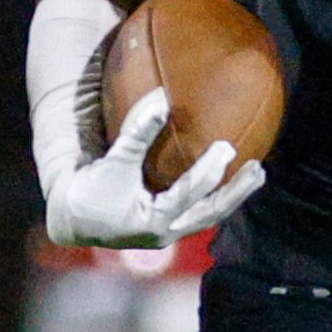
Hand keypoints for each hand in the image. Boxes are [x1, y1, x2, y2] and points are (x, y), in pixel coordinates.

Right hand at [44, 88, 265, 248]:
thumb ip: (138, 133)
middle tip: (257, 168)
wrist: (74, 218)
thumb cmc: (90, 189)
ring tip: (256, 173)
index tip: (226, 147)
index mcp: (154, 220)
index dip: (209, 169)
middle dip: (237, 191)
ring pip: (211, 216)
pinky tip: (233, 180)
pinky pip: (202, 213)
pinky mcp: (171, 228)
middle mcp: (168, 232)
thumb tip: (161, 99)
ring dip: (234, 195)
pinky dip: (217, 197)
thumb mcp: (114, 161)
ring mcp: (172, 233)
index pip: (189, 193)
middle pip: (212, 213)